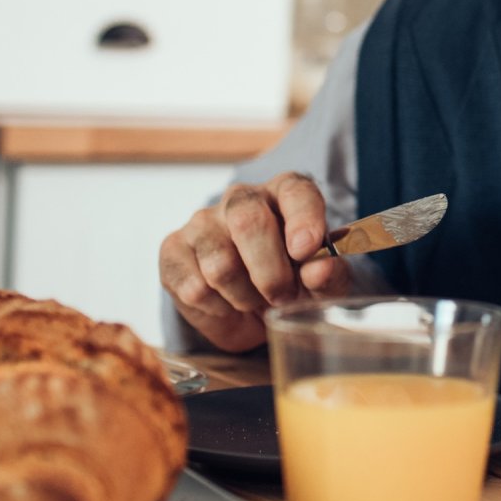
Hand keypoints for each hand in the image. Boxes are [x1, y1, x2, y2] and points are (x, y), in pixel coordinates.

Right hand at [158, 171, 354, 352]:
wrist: (251, 310)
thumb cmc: (293, 283)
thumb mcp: (321, 284)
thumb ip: (328, 276)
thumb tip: (320, 270)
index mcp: (285, 193)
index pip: (295, 191)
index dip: (302, 219)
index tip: (306, 251)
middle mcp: (241, 198)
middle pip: (248, 221)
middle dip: (270, 272)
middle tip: (283, 296)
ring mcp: (202, 221)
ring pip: (220, 263)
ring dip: (245, 297)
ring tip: (255, 299)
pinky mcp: (173, 249)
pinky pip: (193, 287)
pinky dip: (218, 308)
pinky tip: (227, 302)